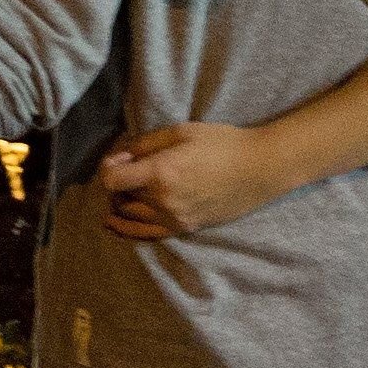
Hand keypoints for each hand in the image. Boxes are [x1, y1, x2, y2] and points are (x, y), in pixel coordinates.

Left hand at [95, 120, 286, 242]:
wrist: (259, 169)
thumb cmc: (223, 144)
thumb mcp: (181, 132)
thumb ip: (145, 145)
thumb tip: (119, 158)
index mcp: (161, 173)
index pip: (112, 180)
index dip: (108, 168)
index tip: (118, 160)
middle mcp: (163, 201)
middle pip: (121, 197)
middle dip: (117, 184)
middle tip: (125, 170)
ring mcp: (174, 218)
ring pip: (130, 217)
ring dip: (120, 204)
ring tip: (121, 194)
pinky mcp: (185, 228)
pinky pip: (146, 234)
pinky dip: (127, 229)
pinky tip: (114, 224)